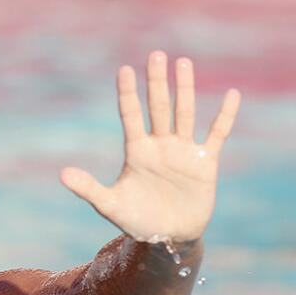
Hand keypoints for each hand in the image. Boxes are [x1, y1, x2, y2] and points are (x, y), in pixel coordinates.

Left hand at [59, 51, 240, 244]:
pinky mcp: (205, 162)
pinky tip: (233, 95)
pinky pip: (217, 134)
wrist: (168, 239)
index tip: (124, 70)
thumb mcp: (110, 205)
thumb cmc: (137, 221)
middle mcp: (160, 145)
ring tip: (182, 62)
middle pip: (158, 107)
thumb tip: (63, 174)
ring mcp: (183, 151)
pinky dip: (225, 116)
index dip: (128, 94)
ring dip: (184, 89)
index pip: (131, 116)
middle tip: (156, 55)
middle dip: (156, 82)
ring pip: (183, 113)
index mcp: (137, 151)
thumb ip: (89, 188)